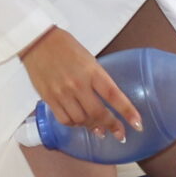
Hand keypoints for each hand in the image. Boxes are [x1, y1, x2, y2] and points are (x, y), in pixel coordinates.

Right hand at [20, 27, 140, 140]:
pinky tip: (79, 122)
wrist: (38, 42)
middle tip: (120, 134)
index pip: (113, 95)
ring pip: (81, 120)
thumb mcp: (89, 59)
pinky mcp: (49, 99)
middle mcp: (78, 84)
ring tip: (99, 129)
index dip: (127, 111)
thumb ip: (97, 79)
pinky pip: (65, 119)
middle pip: (98, 113)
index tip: (137, 124)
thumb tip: (105, 100)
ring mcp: (62, 93)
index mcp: (92, 71)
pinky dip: (74, 124)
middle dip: (111, 126)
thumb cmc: (66, 47)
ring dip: (93, 127)